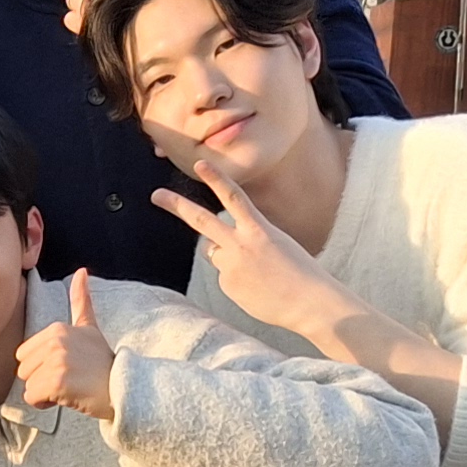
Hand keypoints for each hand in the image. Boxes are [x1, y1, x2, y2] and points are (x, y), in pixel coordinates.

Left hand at [15, 270, 116, 420]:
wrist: (124, 389)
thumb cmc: (103, 363)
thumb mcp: (89, 328)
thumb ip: (81, 301)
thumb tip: (82, 271)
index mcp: (57, 329)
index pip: (23, 355)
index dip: (42, 366)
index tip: (68, 367)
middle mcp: (55, 341)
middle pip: (23, 370)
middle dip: (41, 380)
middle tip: (69, 379)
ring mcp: (56, 360)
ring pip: (28, 385)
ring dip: (45, 393)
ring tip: (71, 387)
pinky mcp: (57, 381)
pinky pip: (33, 398)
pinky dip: (47, 403)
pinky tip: (68, 397)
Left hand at [152, 157, 341, 342]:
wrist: (310, 302)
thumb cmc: (300, 273)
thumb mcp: (277, 244)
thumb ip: (245, 240)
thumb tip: (215, 249)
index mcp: (259, 230)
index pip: (233, 198)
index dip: (216, 179)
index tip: (200, 163)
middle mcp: (241, 245)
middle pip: (202, 221)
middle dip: (177, 206)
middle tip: (156, 195)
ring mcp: (231, 266)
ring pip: (213, 253)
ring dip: (226, 255)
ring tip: (257, 270)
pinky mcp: (227, 286)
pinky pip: (225, 278)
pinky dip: (238, 281)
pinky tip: (259, 289)